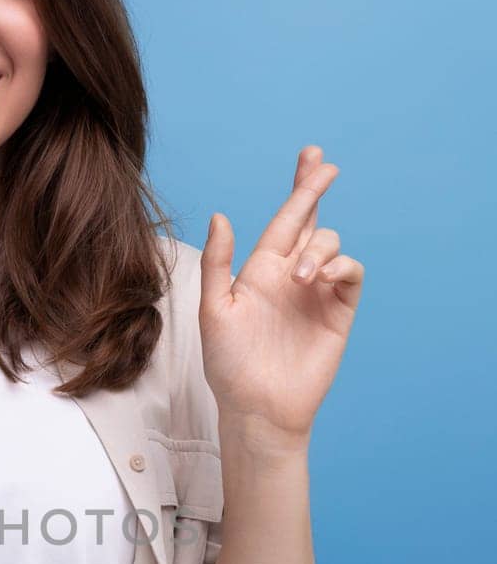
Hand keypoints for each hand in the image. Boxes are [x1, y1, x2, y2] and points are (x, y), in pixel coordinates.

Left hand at [197, 145, 364, 444]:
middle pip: (312, 221)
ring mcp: (316, 292)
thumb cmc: (229, 365)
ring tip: (301, 276)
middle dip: (317, 191)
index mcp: (261, 270)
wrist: (257, 407)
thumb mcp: (213, 310)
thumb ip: (218, 263)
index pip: (284, 220)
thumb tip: (222, 215)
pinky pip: (351, 274)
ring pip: (329, 245)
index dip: (299, 189)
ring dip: (318, 249)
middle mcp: (290, 275)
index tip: (311, 157)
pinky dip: (341, 266)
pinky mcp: (338, 311)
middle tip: (326, 167)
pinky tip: (321, 277)